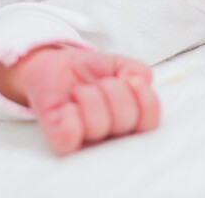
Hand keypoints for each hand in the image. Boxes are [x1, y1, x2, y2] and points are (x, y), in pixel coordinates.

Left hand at [0, 46, 159, 155]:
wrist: (55, 65)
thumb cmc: (90, 71)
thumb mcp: (118, 63)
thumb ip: (137, 70)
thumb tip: (138, 81)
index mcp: (131, 119)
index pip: (150, 121)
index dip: (144, 99)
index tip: (130, 79)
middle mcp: (112, 135)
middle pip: (125, 121)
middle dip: (113, 90)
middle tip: (99, 82)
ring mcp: (86, 140)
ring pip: (98, 126)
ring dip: (89, 96)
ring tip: (80, 91)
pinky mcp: (60, 140)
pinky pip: (68, 138)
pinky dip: (69, 118)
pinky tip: (68, 107)